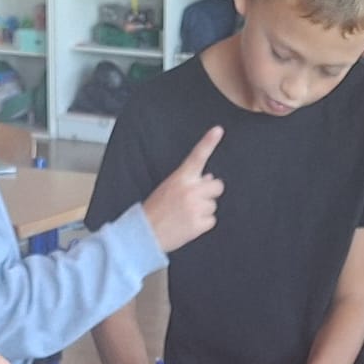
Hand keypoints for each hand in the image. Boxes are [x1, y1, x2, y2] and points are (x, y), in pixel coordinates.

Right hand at [141, 127, 224, 255]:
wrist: (145, 233)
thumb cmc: (156, 210)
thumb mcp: (168, 189)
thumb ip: (189, 182)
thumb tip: (209, 178)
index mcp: (180, 178)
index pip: (197, 156)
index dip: (208, 142)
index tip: (218, 130)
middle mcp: (190, 190)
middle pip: (217, 186)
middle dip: (210, 192)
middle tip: (197, 200)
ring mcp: (195, 207)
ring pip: (213, 205)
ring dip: (204, 210)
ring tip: (186, 215)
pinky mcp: (198, 224)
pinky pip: (211, 221)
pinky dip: (203, 224)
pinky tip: (189, 225)